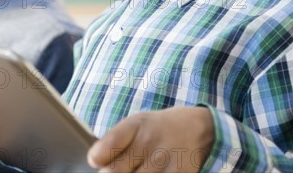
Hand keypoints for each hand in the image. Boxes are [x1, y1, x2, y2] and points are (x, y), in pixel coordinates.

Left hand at [88, 107, 214, 172]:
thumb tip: (95, 162)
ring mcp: (163, 161)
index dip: (97, 158)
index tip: (97, 161)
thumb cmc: (158, 128)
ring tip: (136, 170)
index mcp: (135, 126)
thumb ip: (115, 141)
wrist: (197, 129)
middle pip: (114, 172)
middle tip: (118, 170)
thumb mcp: (137, 124)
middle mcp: (148, 142)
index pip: (108, 145)